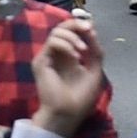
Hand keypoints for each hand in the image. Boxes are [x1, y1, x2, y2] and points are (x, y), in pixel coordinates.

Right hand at [30, 13, 109, 137]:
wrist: (68, 113)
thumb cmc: (80, 98)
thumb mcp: (94, 71)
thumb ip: (95, 51)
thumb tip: (91, 30)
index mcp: (69, 56)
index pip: (72, 33)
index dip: (81, 26)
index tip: (91, 27)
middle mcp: (57, 54)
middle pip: (62, 27)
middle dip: (76, 24)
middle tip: (87, 27)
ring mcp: (48, 57)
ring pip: (56, 32)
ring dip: (72, 36)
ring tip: (83, 50)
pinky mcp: (41, 61)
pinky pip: (51, 43)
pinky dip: (65, 45)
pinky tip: (75, 57)